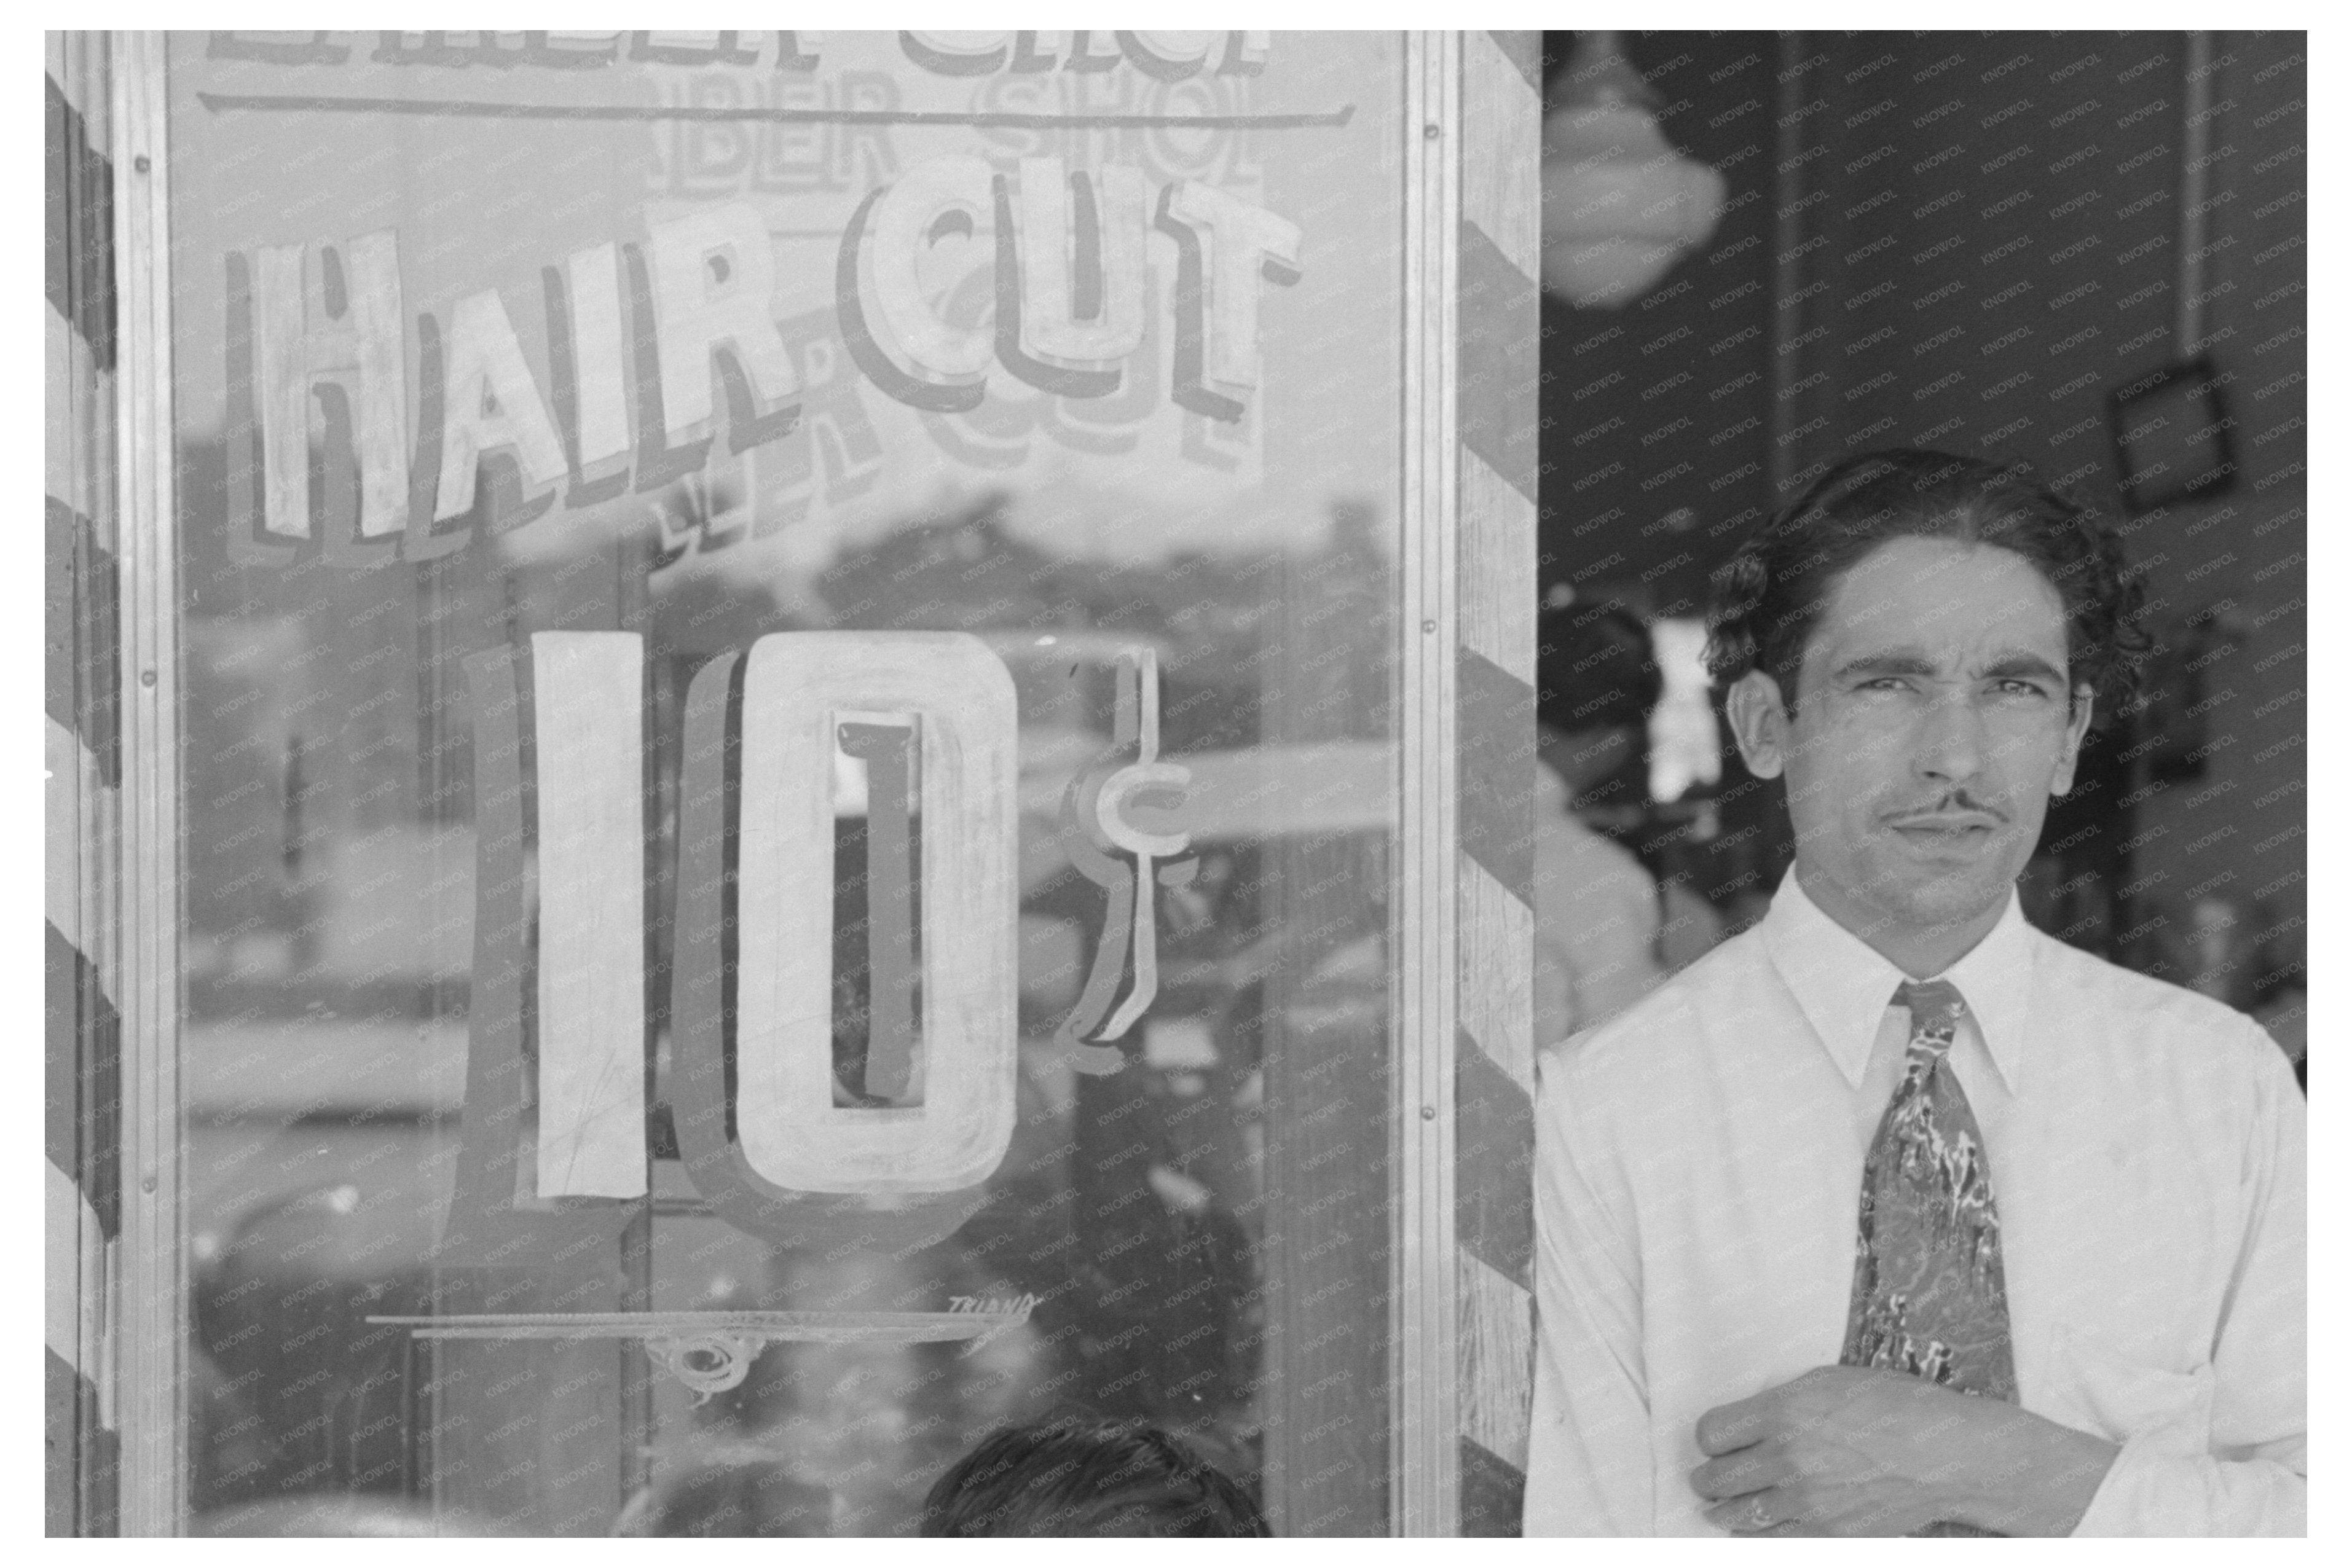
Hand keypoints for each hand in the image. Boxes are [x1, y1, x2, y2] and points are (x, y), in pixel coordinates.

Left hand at [1688, 1366, 2118, 1536]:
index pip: (1711, 1433)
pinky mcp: (1827, 1532)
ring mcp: (1806, 1500)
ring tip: (1724, 1504)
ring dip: (1724, 1509)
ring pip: (1735, 1514)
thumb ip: (1781, 1405)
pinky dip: (1756, 1533)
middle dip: (1709, 1477)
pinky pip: (1770, 1540)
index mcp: (1783, 1412)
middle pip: (1714, 1478)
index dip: (1711, 1438)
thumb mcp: (1828, 1384)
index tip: (1719, 1440)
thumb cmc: (1896, 1407)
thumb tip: (1749, 1423)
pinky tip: (1757, 1525)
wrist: (1946, 1454)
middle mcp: (1787, 1457)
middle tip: (1712, 1476)